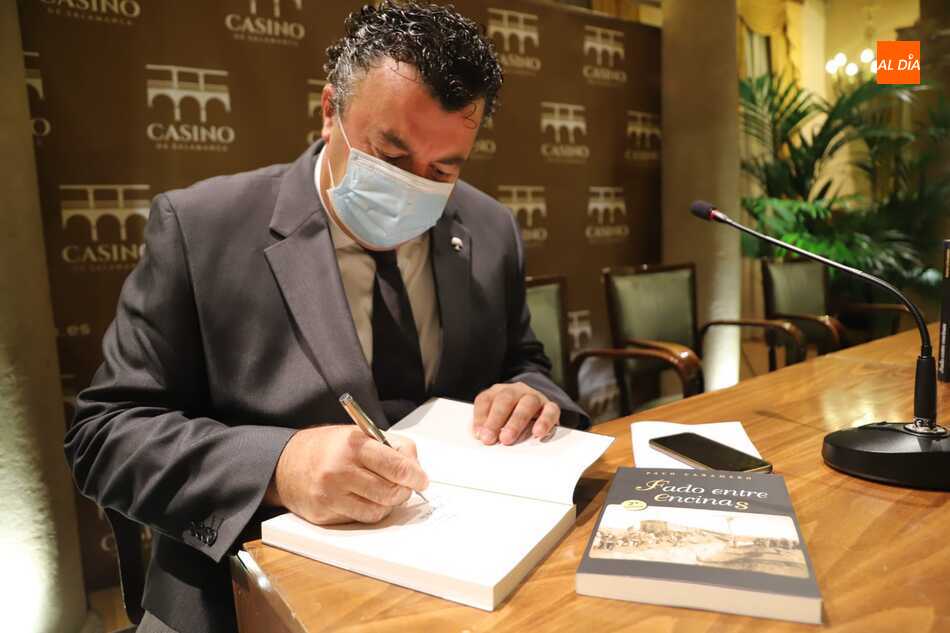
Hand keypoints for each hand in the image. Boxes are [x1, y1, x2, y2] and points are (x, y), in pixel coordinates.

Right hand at [265, 425, 428, 524]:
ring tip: (383, 491)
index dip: (415, 475)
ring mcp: (331, 495)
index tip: (421, 479)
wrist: (286, 463)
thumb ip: (391, 447)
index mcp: (353, 445)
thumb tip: (415, 469)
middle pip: (391, 492)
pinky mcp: (325, 514)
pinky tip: (364, 499)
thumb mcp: (359, 434)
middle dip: (404, 491)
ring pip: (378, 510)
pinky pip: (361, 519)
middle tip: (405, 486)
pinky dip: (369, 511)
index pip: (396, 466)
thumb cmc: (328, 448)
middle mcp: (340, 470)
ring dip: (388, 503)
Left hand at [472, 382, 559, 445]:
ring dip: (516, 422)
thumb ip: (488, 425)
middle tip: (490, 438)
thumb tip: (482, 437)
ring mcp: (534, 397)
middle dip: (496, 420)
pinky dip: (544, 421)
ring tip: (507, 439)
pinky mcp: (550, 406)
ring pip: (527, 403)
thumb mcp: (496, 418)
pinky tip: (537, 433)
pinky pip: (550, 410)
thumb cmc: (511, 415)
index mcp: (498, 392)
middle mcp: (516, 391)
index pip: (486, 400)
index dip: (480, 417)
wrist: (536, 406)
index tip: (479, 435)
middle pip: (505, 399)